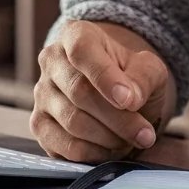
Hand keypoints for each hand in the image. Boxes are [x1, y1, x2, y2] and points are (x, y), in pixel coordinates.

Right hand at [31, 20, 171, 163]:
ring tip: (132, 139)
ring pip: (72, 121)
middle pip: (79, 91)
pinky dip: (93, 153)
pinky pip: (64, 146)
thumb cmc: (130, 75)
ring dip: (109, 137)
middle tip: (145, 134)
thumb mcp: (148, 68)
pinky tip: (112, 149)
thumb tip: (130, 98)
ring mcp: (42, 94)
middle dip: (118, 118)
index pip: (82, 51)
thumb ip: (143, 77)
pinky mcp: (39, 125)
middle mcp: (51, 61)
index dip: (105, 77)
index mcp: (76, 34)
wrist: (117, 92)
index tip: (129, 101)